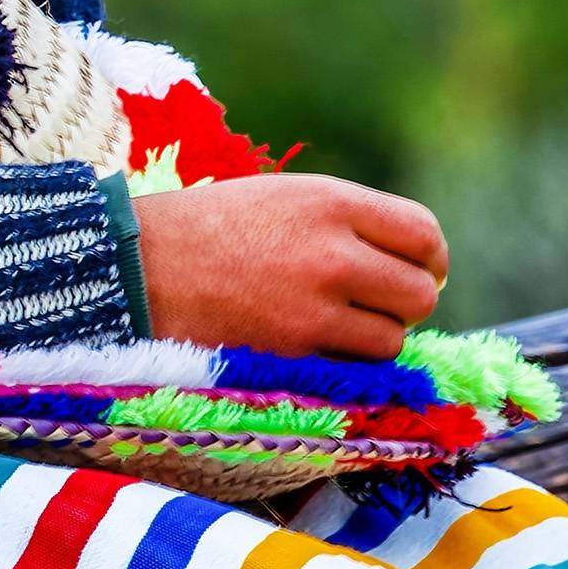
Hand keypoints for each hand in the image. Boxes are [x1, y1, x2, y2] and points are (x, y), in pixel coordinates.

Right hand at [132, 174, 450, 359]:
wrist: (137, 267)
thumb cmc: (210, 228)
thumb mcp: (284, 197)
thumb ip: (348, 222)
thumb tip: (415, 265)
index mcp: (331, 202)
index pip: (423, 235)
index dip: (430, 259)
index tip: (419, 269)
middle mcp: (332, 253)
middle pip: (419, 293)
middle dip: (404, 302)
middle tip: (376, 304)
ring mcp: (314, 310)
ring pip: (392, 340)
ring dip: (373, 339)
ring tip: (336, 327)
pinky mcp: (293, 357)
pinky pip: (352, 371)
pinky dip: (343, 366)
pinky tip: (314, 349)